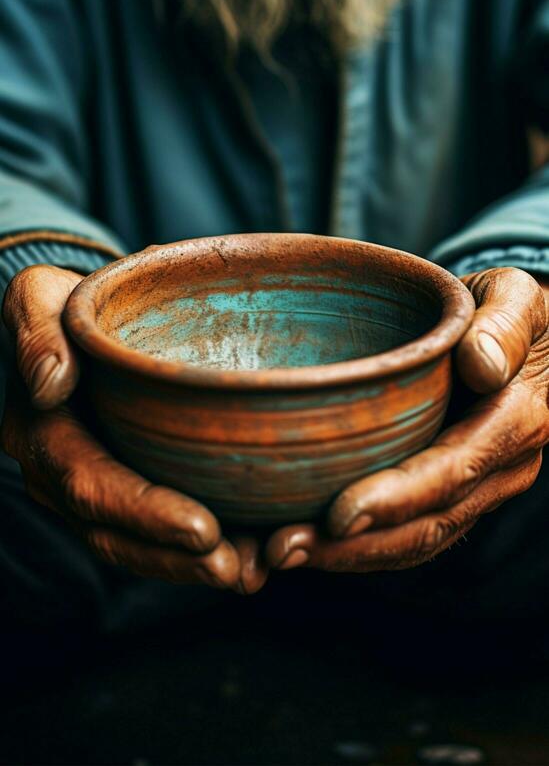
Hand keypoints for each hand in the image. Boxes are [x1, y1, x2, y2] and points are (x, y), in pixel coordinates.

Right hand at [2, 264, 266, 590]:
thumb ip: (38, 332)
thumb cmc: (64, 304)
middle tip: (237, 568)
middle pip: (116, 534)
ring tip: (253, 572)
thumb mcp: (38, 298)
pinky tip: (255, 553)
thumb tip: (50, 385)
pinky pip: (160, 531)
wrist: (81, 319)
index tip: (202, 528)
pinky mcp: (132, 488)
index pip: (89, 483)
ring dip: (194, 567)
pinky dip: (204, 549)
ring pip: (141, 546)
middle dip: (175, 559)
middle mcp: (64, 476)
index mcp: (42, 435)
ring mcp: (97, 489)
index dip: (143, 512)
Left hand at [265, 267, 548, 573]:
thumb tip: (481, 364)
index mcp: (515, 421)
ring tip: (273, 554)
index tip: (337, 516)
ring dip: (345, 557)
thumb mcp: (515, 297)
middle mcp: (500, 469)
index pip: (452, 471)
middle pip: (425, 524)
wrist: (522, 336)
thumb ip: (504, 325)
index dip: (396, 499)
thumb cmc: (507, 309)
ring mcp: (477, 490)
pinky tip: (303, 542)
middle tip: (278, 548)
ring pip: (413, 542)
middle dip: (353, 546)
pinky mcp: (450, 495)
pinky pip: (407, 535)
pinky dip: (356, 548)